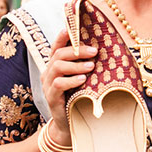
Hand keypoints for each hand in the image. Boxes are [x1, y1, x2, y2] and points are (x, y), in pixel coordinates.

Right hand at [37, 28, 95, 143]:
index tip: (72, 28)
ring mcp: (48, 85)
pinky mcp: (51, 97)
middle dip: (77, 51)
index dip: (62, 36)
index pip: (56, 46)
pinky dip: (71, 80)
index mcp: (56, 66)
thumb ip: (86, 66)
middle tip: (94, 51)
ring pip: (57, 67)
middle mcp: (49, 73)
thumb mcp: (83, 80)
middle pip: (58, 54)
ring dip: (76, 65)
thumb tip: (103, 52)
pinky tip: (82, 80)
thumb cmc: (79, 98)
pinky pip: (57, 84)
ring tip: (91, 66)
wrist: (71, 124)